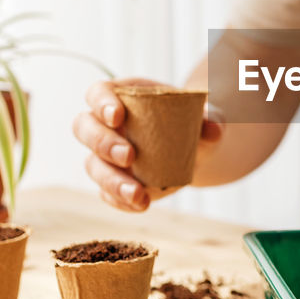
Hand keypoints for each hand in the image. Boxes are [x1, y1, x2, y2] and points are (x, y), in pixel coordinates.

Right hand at [72, 77, 223, 210]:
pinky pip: (106, 192)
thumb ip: (210, 118)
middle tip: (130, 156)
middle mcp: (105, 124)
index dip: (101, 103)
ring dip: (111, 181)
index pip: (98, 93)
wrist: (196, 150)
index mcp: (122, 97)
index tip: (118, 116)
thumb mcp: (204, 117)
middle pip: (84, 128)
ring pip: (92, 165)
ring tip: (138, 193)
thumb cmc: (192, 123)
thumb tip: (215, 129)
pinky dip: (120, 201)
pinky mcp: (112, 181)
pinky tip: (140, 205)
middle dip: (103, 143)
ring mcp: (105, 155)